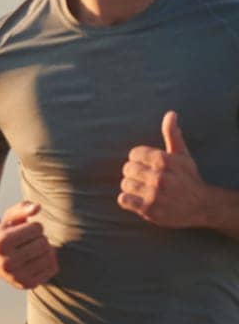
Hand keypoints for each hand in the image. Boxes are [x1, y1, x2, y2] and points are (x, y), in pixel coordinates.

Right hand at [0, 202, 57, 290]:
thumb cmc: (5, 234)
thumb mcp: (9, 218)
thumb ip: (22, 208)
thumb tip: (37, 208)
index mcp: (1, 243)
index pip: (37, 228)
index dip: (35, 226)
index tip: (26, 230)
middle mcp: (6, 262)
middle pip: (44, 243)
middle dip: (41, 238)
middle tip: (30, 241)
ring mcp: (17, 276)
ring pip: (50, 256)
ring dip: (46, 250)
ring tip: (34, 249)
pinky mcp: (27, 284)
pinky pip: (53, 268)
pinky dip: (49, 261)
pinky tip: (38, 259)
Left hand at [119, 111, 208, 228]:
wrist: (201, 206)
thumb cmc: (188, 178)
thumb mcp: (182, 155)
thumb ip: (172, 134)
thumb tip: (170, 114)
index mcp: (164, 161)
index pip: (134, 153)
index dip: (140, 159)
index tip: (150, 166)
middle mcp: (159, 177)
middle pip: (127, 168)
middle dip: (135, 173)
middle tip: (147, 178)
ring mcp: (153, 194)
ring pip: (124, 183)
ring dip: (131, 187)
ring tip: (144, 189)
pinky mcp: (148, 210)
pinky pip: (123, 199)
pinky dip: (128, 200)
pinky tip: (139, 199)